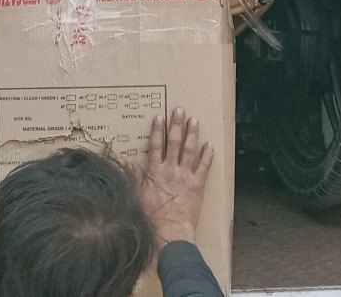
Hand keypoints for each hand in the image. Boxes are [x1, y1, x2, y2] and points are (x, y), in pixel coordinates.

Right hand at [137, 108, 212, 247]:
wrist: (170, 230)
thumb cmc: (152, 216)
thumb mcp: (137, 196)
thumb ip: (135, 178)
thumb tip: (130, 165)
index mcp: (155, 171)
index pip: (156, 145)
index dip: (157, 130)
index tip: (159, 117)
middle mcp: (171, 169)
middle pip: (174, 142)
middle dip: (176, 125)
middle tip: (179, 110)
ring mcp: (186, 175)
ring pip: (190, 149)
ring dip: (192, 134)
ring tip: (194, 121)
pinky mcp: (198, 184)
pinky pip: (204, 166)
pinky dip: (207, 155)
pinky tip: (210, 145)